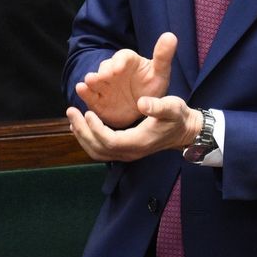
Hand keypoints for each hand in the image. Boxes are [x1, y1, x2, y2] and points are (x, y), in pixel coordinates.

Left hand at [66, 95, 201, 162]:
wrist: (185, 131)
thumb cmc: (179, 117)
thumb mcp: (172, 107)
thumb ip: (158, 106)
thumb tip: (142, 103)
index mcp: (139, 142)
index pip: (110, 141)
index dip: (96, 129)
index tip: (88, 112)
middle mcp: (131, 152)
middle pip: (99, 149)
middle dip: (82, 131)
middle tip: (71, 111)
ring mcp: (128, 153)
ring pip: (97, 152)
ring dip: (83, 136)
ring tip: (73, 119)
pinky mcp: (126, 150)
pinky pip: (102, 150)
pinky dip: (89, 139)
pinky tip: (83, 126)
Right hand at [74, 31, 175, 127]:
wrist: (143, 108)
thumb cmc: (152, 86)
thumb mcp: (160, 72)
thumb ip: (163, 56)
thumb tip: (170, 35)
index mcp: (128, 61)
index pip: (122, 57)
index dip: (119, 61)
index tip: (119, 68)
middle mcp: (113, 70)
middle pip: (106, 67)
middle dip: (104, 71)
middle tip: (103, 76)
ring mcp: (104, 84)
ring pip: (96, 79)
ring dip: (91, 80)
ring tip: (89, 81)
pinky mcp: (97, 98)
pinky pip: (89, 94)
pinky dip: (84, 92)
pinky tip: (81, 89)